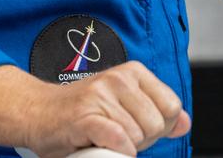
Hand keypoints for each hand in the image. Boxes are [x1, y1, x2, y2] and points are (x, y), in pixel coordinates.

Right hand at [22, 62, 189, 157]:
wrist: (37, 112)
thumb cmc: (82, 113)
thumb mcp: (124, 105)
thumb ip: (157, 112)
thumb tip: (185, 124)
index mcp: (134, 73)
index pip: (172, 107)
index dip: (159, 127)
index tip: (138, 129)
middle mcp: (120, 78)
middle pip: (157, 124)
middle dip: (142, 140)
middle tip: (117, 136)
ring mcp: (102, 95)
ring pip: (138, 135)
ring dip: (124, 147)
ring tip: (104, 138)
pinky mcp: (86, 116)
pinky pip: (120, 139)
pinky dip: (117, 150)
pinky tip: (103, 146)